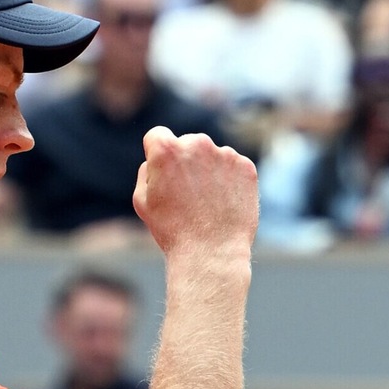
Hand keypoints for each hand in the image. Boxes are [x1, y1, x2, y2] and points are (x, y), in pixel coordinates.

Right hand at [133, 127, 258, 254]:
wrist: (211, 252)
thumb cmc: (172, 229)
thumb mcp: (142, 200)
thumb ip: (147, 170)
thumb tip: (157, 159)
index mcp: (167, 149)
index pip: (157, 136)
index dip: (156, 154)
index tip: (162, 171)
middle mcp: (197, 144)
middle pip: (187, 144)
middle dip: (185, 161)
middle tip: (186, 193)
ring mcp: (225, 154)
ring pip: (211, 155)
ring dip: (207, 170)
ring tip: (206, 203)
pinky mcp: (246, 167)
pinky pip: (232, 167)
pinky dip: (228, 180)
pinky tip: (222, 203)